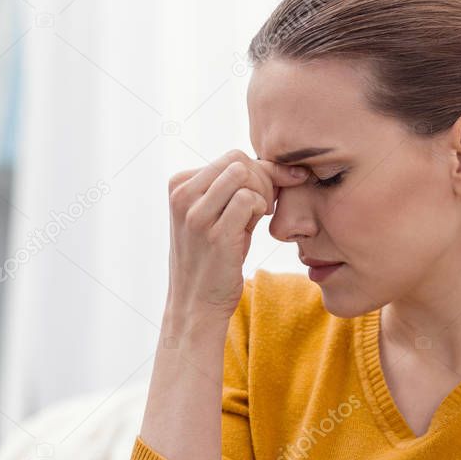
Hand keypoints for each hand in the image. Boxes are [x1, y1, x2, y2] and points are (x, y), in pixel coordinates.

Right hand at [165, 149, 307, 321]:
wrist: (197, 302)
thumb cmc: (214, 257)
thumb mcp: (217, 216)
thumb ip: (236, 189)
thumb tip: (280, 166)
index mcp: (179, 185)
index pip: (230, 157)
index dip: (260, 171)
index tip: (271, 191)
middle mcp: (182, 196)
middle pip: (238, 160)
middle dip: (263, 179)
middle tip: (264, 207)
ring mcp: (196, 214)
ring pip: (242, 174)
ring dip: (262, 193)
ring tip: (259, 215)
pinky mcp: (214, 233)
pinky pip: (247, 199)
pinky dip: (259, 208)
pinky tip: (256, 224)